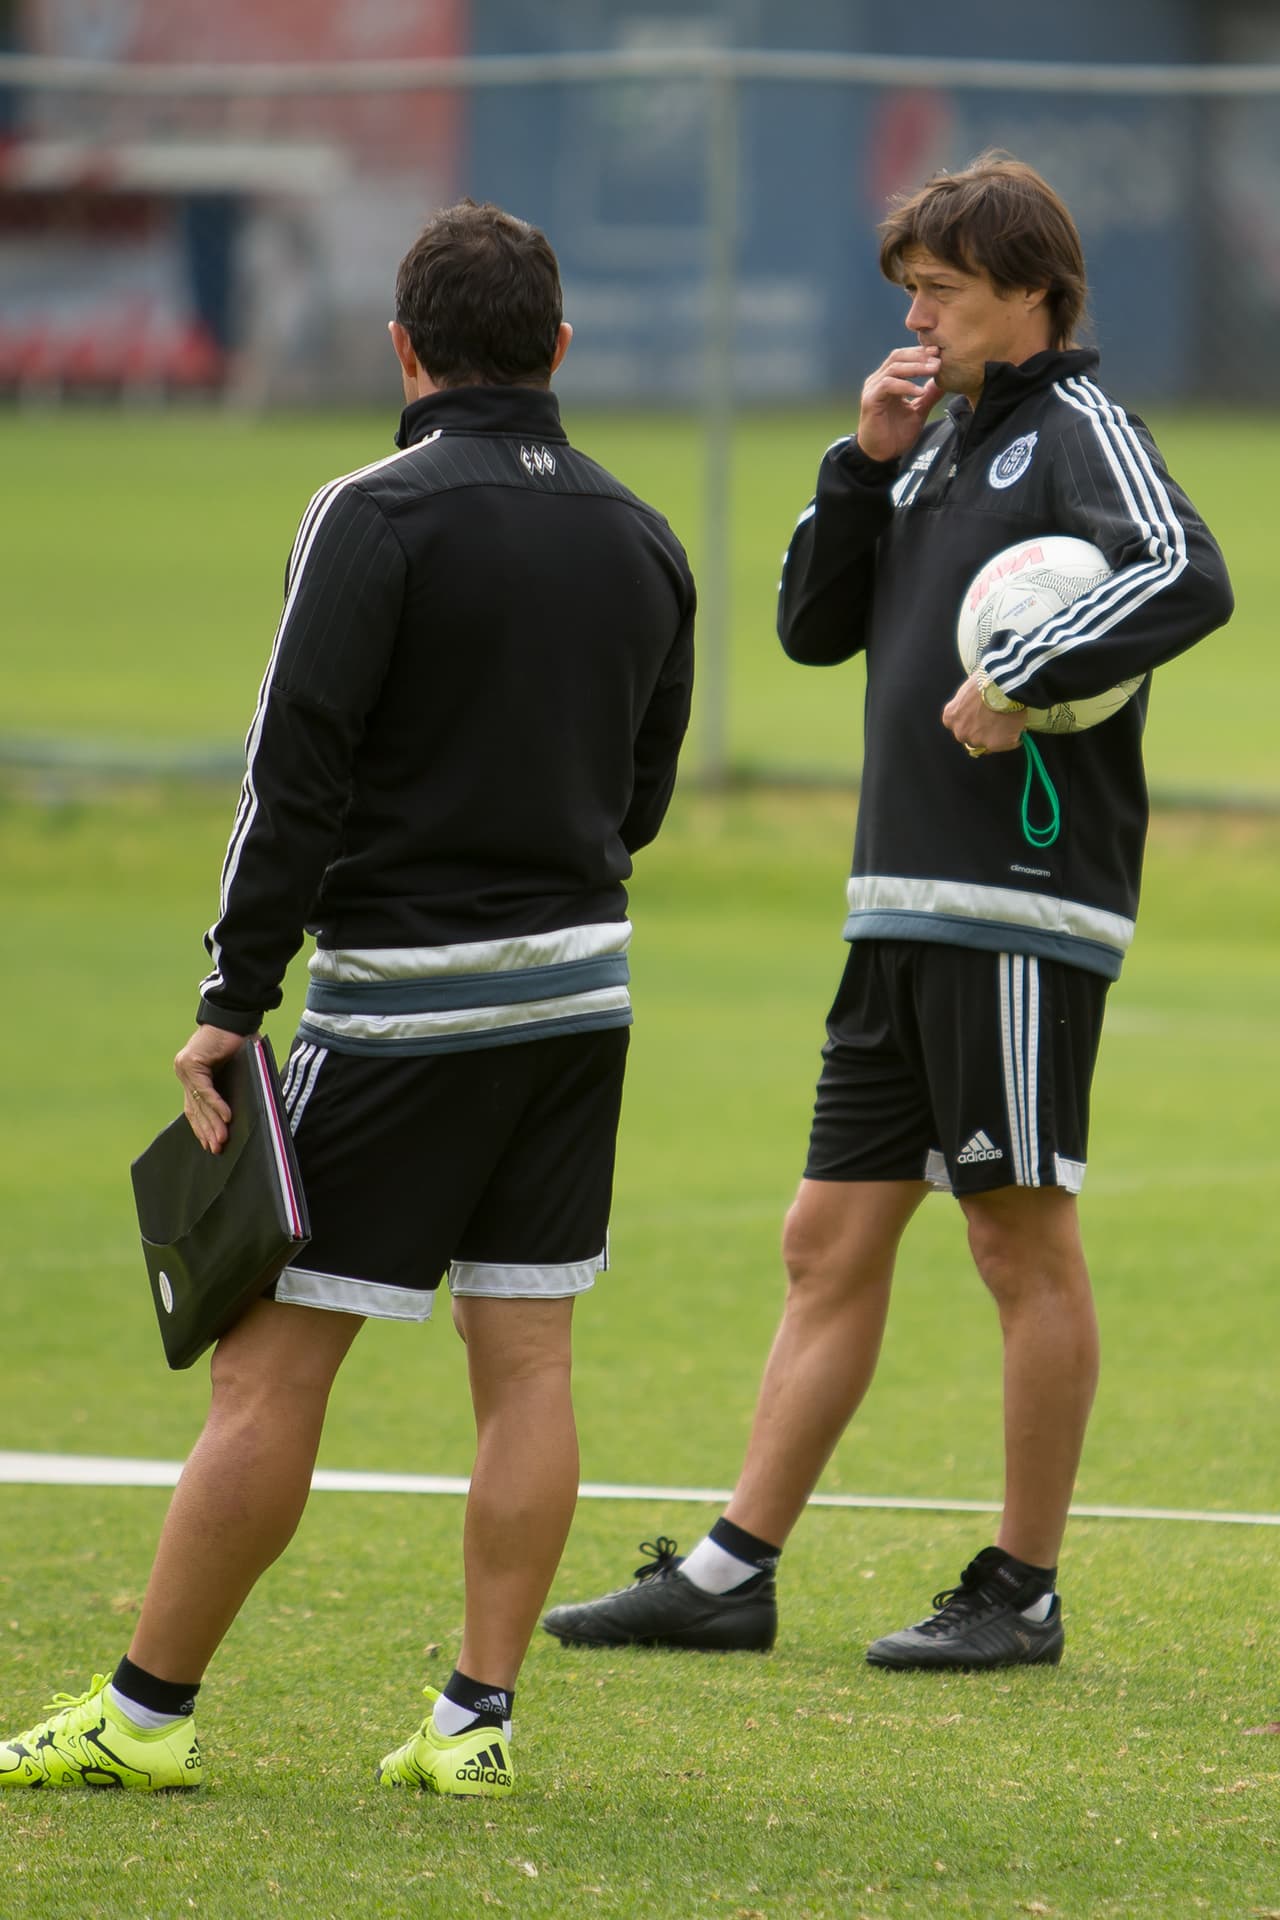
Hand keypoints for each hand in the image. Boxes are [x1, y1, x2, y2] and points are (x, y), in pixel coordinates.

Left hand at [174, 1024, 248, 1153]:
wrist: (235, 1016)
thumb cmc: (239, 1041)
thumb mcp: (234, 1070)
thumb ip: (230, 1088)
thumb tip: (237, 1114)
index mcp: (192, 1075)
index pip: (194, 1107)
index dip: (201, 1127)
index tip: (209, 1145)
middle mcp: (184, 1072)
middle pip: (195, 1108)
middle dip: (207, 1130)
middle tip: (217, 1149)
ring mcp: (185, 1068)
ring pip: (199, 1102)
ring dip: (212, 1122)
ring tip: (222, 1140)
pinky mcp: (191, 1063)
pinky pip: (206, 1090)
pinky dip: (217, 1105)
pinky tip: (227, 1118)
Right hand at [856, 346, 942, 462]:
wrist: (881, 456)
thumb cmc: (896, 435)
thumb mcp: (918, 411)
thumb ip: (929, 395)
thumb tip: (944, 381)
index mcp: (889, 380)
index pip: (904, 357)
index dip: (921, 353)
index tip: (940, 353)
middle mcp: (879, 380)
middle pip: (898, 356)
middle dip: (920, 356)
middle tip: (938, 359)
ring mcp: (873, 389)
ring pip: (894, 367)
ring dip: (915, 367)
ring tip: (934, 370)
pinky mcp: (870, 400)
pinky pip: (888, 385)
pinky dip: (905, 386)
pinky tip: (919, 392)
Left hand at [942, 674, 1028, 756]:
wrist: (1003, 682)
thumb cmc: (986, 680)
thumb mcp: (967, 692)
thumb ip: (967, 707)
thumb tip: (980, 709)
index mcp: (950, 718)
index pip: (960, 727)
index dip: (973, 722)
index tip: (982, 717)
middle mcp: (960, 733)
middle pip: (972, 738)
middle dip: (984, 731)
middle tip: (997, 719)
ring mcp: (978, 741)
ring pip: (990, 743)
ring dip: (999, 734)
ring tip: (1009, 719)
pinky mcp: (997, 744)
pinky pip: (1010, 743)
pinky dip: (1015, 736)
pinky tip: (1018, 723)